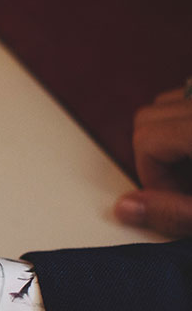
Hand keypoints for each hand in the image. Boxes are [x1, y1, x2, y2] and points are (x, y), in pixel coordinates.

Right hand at [116, 87, 191, 236]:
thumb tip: (124, 208)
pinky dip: (186, 123)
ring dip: (172, 136)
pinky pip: (187, 98)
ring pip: (168, 102)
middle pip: (149, 116)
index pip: (147, 138)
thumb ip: (173, 213)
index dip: (154, 176)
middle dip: (156, 155)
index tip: (179, 197)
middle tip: (184, 184)